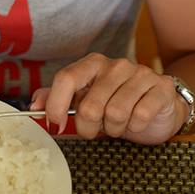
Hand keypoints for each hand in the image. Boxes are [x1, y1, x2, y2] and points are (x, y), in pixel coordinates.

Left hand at [30, 54, 188, 143]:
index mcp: (92, 64)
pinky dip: (136, 127)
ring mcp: (140, 73)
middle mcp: (115, 64)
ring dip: (114, 129)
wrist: (159, 107)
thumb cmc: (117, 104)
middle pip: (90, 106)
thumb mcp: (85, 101)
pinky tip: (137, 121)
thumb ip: (57, 99)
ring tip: (118, 125)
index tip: (55, 126)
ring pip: (115, 114)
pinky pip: (140, 116)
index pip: (66, 78)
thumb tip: (34, 106)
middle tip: (95, 130)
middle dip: (88, 128)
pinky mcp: (161, 87)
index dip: (56, 105)